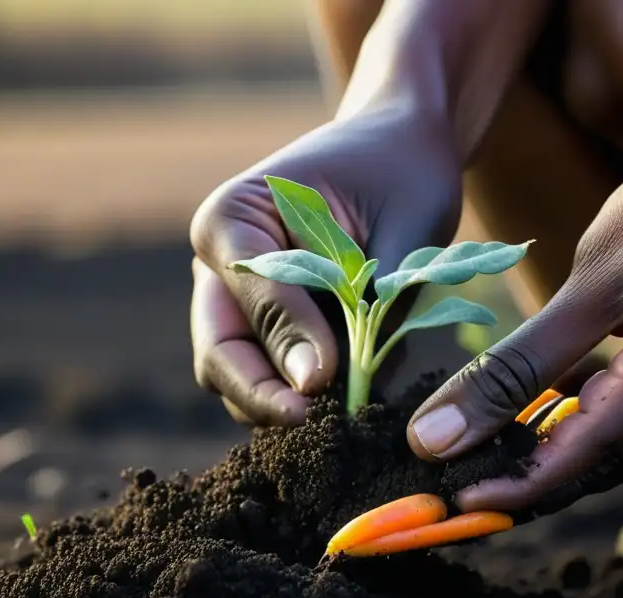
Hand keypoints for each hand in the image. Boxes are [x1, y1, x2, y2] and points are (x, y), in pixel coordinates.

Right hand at [191, 103, 460, 424]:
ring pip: (235, 377)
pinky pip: (267, 377)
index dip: (287, 345)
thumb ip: (362, 300)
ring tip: (343, 416)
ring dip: (281, 403)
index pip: (251, 298)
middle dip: (264, 395)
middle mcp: (218, 264)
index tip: (327, 381)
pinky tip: (349, 403)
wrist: (402, 149)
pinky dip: (301, 397)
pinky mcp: (263, 328)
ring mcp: (234, 301)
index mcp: (232, 219)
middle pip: (219, 354)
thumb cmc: (404, 172)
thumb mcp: (397, 226)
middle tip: (317, 424)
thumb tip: (320, 383)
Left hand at [408, 144, 622, 516]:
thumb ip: (516, 364)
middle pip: (591, 469)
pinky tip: (515, 413)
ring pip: (599, 454)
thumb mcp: (591, 283)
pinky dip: (559, 426)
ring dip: (532, 456)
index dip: (512, 487)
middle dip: (515, 481)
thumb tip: (438, 435)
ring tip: (466, 449)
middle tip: (443, 480)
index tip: (448, 497)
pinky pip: (613, 427)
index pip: (583, 456)